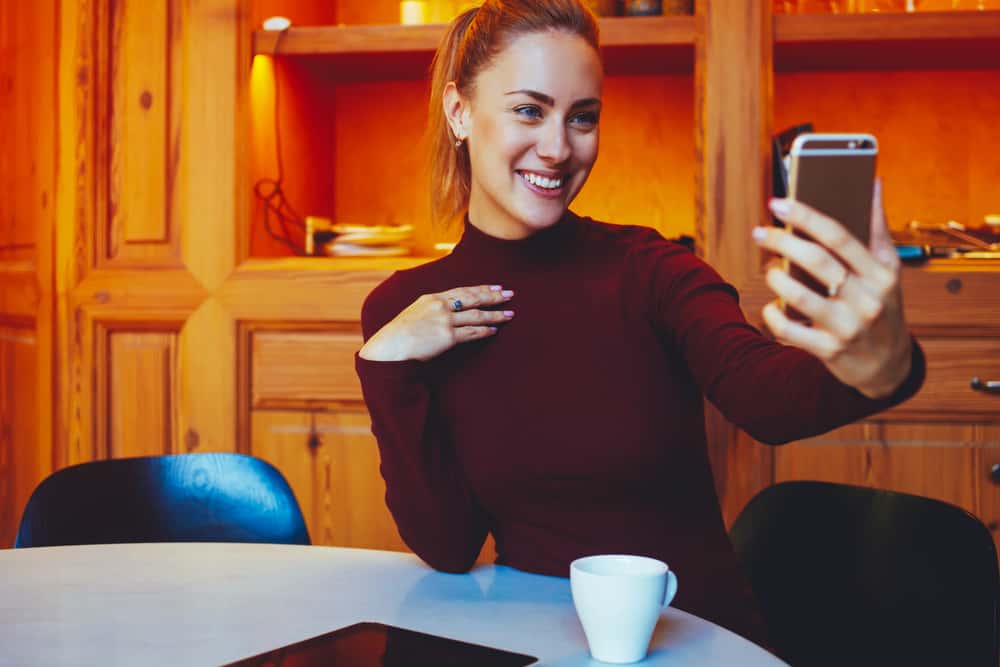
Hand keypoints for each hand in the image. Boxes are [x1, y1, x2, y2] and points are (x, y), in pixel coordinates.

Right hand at [359, 285, 514, 361]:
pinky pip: (472, 332)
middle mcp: (440, 306)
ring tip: (509, 315)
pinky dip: (485, 331)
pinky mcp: (448, 336)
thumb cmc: (399, 334)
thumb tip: (446, 311)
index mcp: (432, 298)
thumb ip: (431, 309)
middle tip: (510, 295)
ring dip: (495, 315)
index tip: (495, 288)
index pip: (463, 291)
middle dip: (493, 296)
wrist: (390, 347)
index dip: (481, 289)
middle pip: (473, 298)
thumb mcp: (415, 313)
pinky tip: (494, 330)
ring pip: (476, 315)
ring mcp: (445, 320)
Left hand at [752, 180, 912, 398]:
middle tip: (759, 233)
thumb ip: (877, 228)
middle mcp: (868, 299)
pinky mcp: (830, 351)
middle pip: (815, 260)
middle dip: (781, 241)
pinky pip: (788, 329)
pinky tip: (771, 307)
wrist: (888, 365)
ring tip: (770, 270)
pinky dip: (773, 315)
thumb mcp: (888, 270)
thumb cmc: (881, 305)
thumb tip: (873, 183)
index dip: (804, 216)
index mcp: (882, 273)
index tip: (776, 203)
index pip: (839, 235)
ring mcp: (848, 327)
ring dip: (774, 278)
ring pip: (797, 294)